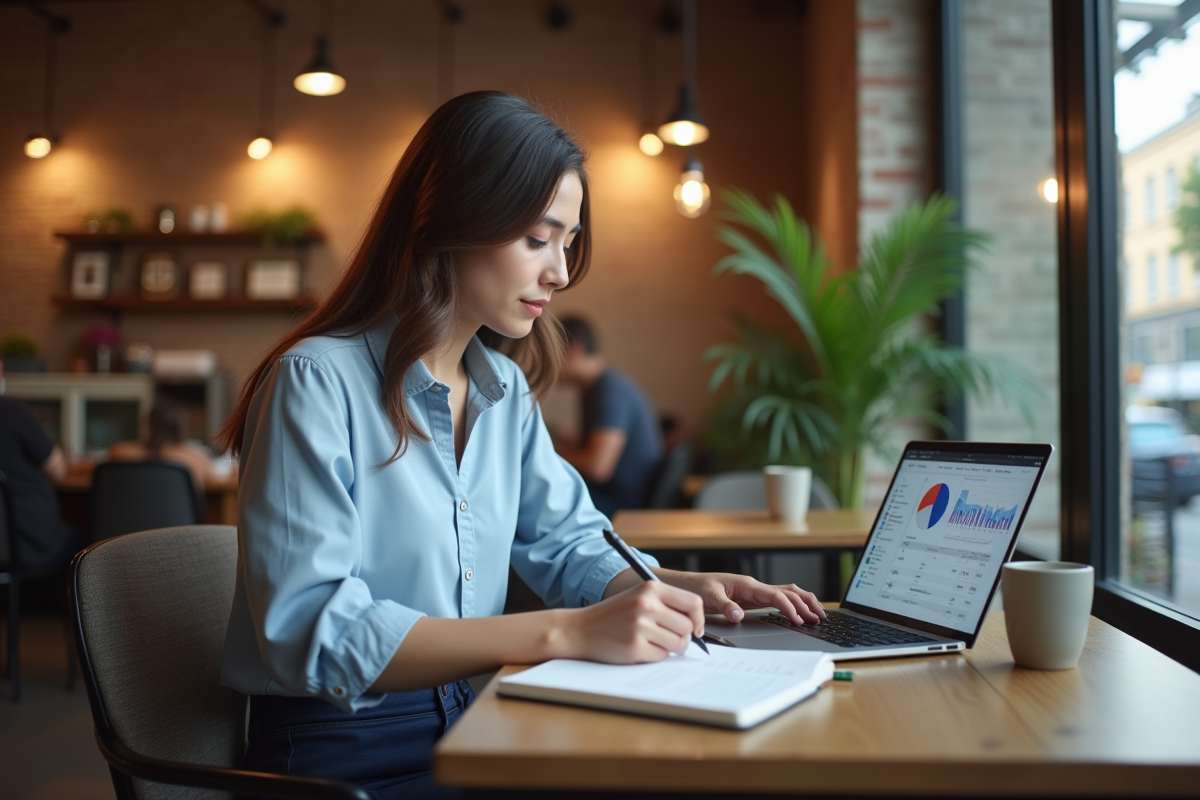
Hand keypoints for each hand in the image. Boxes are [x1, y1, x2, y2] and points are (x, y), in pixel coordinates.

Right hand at [564, 581, 704, 663]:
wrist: (578, 629)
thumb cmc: (613, 615)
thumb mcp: (638, 597)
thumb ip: (667, 604)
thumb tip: (697, 626)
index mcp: (651, 588)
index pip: (693, 602)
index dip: (698, 618)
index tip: (695, 628)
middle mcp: (647, 604)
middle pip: (688, 626)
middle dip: (682, 635)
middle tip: (665, 636)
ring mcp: (640, 626)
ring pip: (678, 643)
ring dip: (668, 647)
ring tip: (649, 641)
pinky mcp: (634, 647)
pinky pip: (661, 656)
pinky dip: (654, 655)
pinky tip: (638, 648)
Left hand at [663, 570, 825, 625]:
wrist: (687, 584)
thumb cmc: (697, 588)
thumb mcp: (707, 597)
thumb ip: (724, 606)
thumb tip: (738, 616)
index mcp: (746, 585)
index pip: (775, 595)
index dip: (789, 607)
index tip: (799, 620)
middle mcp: (754, 586)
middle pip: (788, 592)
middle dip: (805, 604)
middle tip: (819, 619)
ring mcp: (754, 592)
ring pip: (786, 593)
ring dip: (803, 602)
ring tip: (818, 614)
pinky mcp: (752, 598)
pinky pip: (778, 599)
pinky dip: (792, 603)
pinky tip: (800, 612)